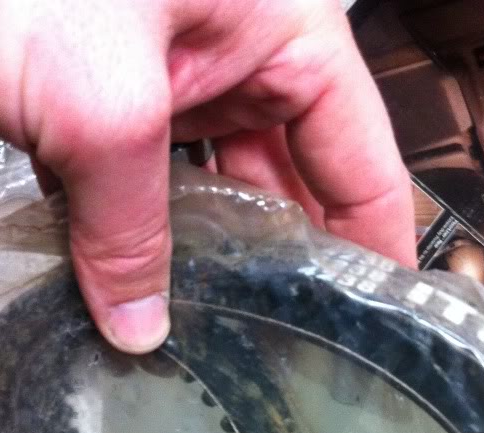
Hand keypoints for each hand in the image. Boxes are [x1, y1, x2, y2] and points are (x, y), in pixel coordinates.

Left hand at [0, 0, 415, 351]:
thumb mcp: (98, 105)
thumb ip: (131, 227)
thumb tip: (139, 325)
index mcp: (279, 29)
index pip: (360, 153)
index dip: (377, 240)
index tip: (384, 319)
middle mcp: (236, 54)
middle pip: (292, 181)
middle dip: (289, 263)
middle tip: (296, 350)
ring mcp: (170, 78)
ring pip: (216, 190)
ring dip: (211, 257)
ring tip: (225, 335)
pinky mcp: (108, 100)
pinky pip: (150, 186)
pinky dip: (147, 236)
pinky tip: (146, 291)